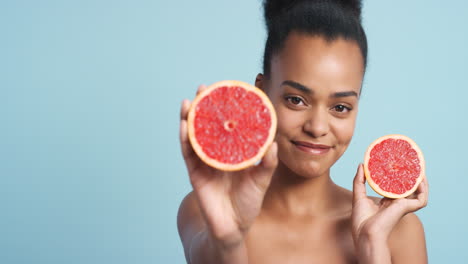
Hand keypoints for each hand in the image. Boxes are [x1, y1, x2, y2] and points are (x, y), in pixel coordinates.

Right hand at [179, 85, 277, 247]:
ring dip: (189, 117)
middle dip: (203, 106)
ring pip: (194, 135)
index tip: (225, 90)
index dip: (224, 108)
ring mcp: (204, 161)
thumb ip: (267, 163)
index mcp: (232, 151)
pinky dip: (185, 138)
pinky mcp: (195, 172)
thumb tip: (274, 143)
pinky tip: (184, 125)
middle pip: (207, 125)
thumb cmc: (248, 201)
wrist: (234, 226)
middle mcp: (216, 153)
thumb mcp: (261, 180)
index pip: (226, 125)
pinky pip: (188, 153)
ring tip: (189, 101)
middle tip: (203, 88)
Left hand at [351, 163, 428, 242]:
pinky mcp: (406, 208)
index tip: (396, 165)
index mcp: (386, 202)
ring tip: (419, 169)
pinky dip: (423, 190)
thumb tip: (361, 164)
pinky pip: (421, 199)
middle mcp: (396, 203)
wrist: (365, 232)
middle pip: (408, 189)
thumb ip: (359, 180)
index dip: (398, 177)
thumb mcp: (358, 195)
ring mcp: (402, 206)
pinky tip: (421, 180)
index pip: (396, 187)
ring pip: (418, 193)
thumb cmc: (361, 219)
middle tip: (410, 163)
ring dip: (421, 182)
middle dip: (411, 177)